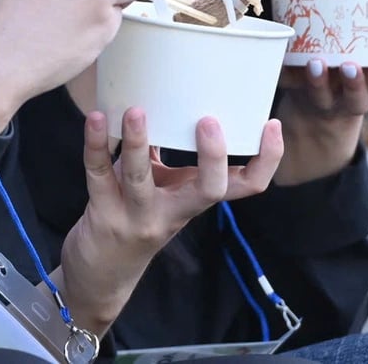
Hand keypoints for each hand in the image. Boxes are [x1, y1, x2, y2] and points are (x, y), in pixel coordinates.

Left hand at [56, 108, 283, 333]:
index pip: (245, 187)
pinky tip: (96, 118)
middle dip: (212, 157)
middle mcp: (174, 212)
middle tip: (209, 121)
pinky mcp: (104, 214)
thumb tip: (174, 95)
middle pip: (207, 191)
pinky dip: (96, 144)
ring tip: (136, 111)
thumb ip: (168, 153)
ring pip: (141, 179)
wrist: (102, 272)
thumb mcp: (165, 189)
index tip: (272, 126)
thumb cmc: (136, 215)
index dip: (266, 161)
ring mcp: (138, 216)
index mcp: (195, 200)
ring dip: (138, 142)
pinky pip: (98, 174)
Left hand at [281, 21, 367, 120]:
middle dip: (355, 84)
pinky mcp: (298, 90)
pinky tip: (276, 57)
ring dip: (318, 81)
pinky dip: (282, 72)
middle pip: (360, 99)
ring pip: (322, 96)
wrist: (317, 109)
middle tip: (352, 65)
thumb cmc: (361, 68)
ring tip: (315, 63)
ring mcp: (326, 98)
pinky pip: (287, 83)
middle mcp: (357, 95)